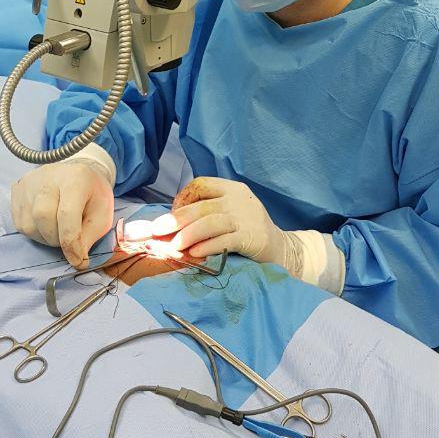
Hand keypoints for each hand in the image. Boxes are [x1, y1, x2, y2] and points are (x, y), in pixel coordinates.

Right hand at [10, 158, 113, 267]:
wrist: (79, 174)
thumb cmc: (92, 196)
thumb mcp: (102, 214)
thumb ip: (90, 236)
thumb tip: (76, 259)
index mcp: (75, 178)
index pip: (67, 213)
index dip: (71, 242)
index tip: (78, 260)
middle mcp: (48, 176)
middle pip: (43, 216)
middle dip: (56, 239)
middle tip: (68, 241)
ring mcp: (29, 182)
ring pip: (29, 224)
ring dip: (44, 237)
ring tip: (58, 230)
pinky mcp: (17, 189)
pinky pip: (19, 222)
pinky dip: (34, 231)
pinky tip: (46, 224)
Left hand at [125, 177, 293, 267]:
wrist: (281, 248)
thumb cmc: (247, 230)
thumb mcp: (229, 212)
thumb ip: (205, 213)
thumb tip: (168, 224)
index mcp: (231, 188)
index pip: (202, 184)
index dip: (183, 198)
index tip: (172, 214)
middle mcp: (238, 200)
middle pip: (202, 206)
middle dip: (177, 219)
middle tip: (157, 231)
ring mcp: (246, 218)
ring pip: (211, 222)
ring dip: (189, 234)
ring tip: (174, 246)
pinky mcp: (252, 237)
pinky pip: (225, 240)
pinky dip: (208, 246)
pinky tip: (195, 253)